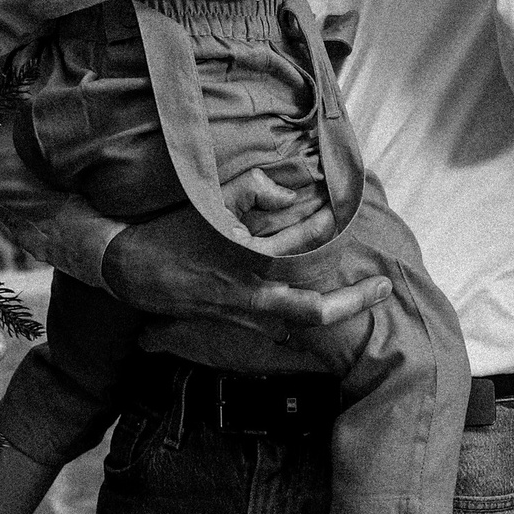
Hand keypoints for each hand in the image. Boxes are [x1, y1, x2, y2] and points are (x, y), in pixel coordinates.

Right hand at [101, 200, 389, 338]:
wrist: (129, 270)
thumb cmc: (170, 233)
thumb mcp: (209, 201)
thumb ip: (251, 189)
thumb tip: (287, 191)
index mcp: (247, 268)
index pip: (305, 264)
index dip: (335, 257)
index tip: (359, 243)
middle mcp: (251, 298)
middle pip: (314, 314)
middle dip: (353, 302)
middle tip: (384, 288)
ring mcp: (244, 314)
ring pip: (300, 323)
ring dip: (332, 308)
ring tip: (360, 294)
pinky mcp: (236, 320)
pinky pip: (281, 325)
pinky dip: (305, 316)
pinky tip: (321, 305)